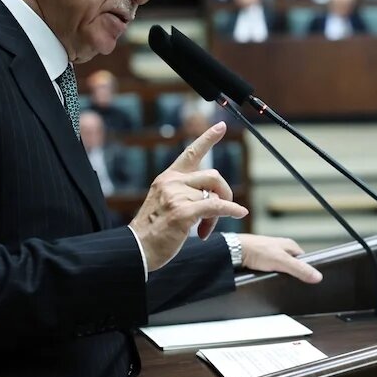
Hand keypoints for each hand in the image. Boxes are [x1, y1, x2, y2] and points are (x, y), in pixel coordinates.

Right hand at [129, 122, 247, 270]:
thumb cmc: (154, 230)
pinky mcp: (182, 212)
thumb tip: (214, 197)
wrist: (136, 250)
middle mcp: (172, 182)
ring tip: (205, 229)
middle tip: (221, 212)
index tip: (221, 126)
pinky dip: (232, 209)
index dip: (208, 138)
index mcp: (168, 178)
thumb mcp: (167, 202)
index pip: (191, 152)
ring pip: (215, 194)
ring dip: (219, 213)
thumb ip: (186, 193)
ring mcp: (176, 196)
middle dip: (224, 193)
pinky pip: (216, 206)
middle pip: (214, 176)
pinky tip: (240, 213)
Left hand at [239, 234, 322, 283]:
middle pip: (293, 265)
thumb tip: (317, 276)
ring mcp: (271, 255)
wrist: (234, 251)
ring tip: (276, 280)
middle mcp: (281, 248)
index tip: (307, 280)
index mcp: (290, 245)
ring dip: (279, 275)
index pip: (305, 260)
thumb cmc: (256, 249)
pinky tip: (267, 278)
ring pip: (282, 269)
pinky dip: (270, 276)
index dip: (306, 270)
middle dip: (292, 274)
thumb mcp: (282, 261)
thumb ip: (300, 269)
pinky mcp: (262, 261)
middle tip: (290, 282)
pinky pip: (271, 271)